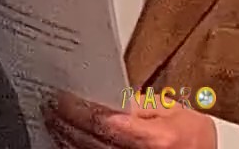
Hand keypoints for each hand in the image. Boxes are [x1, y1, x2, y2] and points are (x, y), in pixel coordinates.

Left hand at [45, 90, 218, 148]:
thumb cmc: (191, 134)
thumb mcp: (169, 110)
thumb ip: (135, 103)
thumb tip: (101, 94)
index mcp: (154, 139)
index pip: (101, 122)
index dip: (76, 109)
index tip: (60, 96)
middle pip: (88, 139)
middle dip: (64, 121)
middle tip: (47, 104)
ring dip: (64, 136)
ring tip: (52, 119)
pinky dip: (74, 148)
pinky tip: (65, 138)